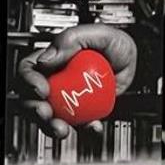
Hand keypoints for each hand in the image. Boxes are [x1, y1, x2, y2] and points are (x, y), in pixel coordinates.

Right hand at [16, 23, 137, 138]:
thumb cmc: (115, 44)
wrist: (136, 63)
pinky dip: (83, 130)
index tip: (42, 89)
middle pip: (31, 97)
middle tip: (47, 113)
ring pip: (49, 117)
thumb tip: (46, 58)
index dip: (29, 80)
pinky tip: (92, 126)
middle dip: (34, 109)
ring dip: (51, 126)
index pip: (29, 68)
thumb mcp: (97, 33)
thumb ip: (70, 40)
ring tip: (62, 129)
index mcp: (52, 58)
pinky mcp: (81, 113)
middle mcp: (55, 79)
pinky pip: (77, 126)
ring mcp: (66, 98)